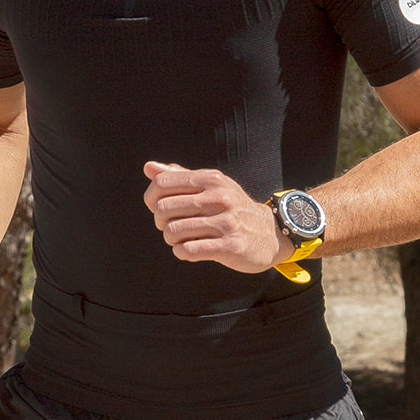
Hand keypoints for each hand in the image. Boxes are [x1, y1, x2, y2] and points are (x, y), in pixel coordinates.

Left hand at [142, 161, 285, 273]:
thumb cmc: (232, 209)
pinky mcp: (230, 246)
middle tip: (171, 227)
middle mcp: (219, 197)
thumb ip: (180, 177)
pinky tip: (188, 250)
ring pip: (172, 231)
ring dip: (171, 240)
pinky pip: (188, 250)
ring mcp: (226, 222)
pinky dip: (182, 252)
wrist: (270, 233)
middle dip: (160, 222)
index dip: (151, 199)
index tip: (158, 209)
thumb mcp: (211, 187)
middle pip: (163, 208)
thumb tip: (148, 167)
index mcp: (211, 179)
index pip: (162, 183)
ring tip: (181, 240)